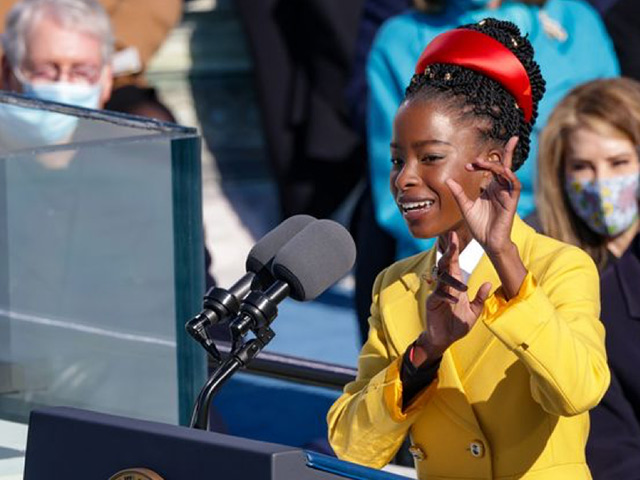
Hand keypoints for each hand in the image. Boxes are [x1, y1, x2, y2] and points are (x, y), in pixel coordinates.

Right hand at [413, 231, 491, 366]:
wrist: (443, 340)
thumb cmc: (457, 325)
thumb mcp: (474, 312)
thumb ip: (480, 298)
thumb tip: (488, 283)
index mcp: (455, 286)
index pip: (454, 264)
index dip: (455, 250)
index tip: (455, 235)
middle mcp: (445, 286)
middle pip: (445, 265)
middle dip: (449, 252)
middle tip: (452, 239)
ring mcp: (437, 293)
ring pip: (442, 278)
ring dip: (452, 279)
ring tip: (463, 288)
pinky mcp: (432, 303)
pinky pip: (438, 295)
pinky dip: (447, 296)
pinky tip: (454, 300)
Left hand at [445, 136, 519, 255]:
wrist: (487, 242)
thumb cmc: (479, 226)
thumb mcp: (465, 207)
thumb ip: (459, 193)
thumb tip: (448, 180)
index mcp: (491, 188)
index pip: (491, 168)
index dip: (481, 164)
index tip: (468, 166)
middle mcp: (500, 188)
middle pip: (504, 165)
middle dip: (505, 151)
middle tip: (482, 152)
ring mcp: (507, 194)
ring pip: (507, 173)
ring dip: (497, 165)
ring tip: (483, 162)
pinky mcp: (511, 202)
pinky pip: (515, 186)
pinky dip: (510, 177)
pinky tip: (504, 171)